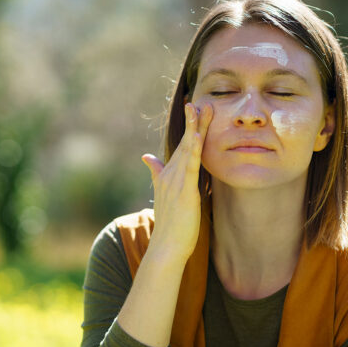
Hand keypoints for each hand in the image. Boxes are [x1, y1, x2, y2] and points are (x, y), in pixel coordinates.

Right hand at [141, 102, 212, 261]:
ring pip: (187, 150)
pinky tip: (197, 136)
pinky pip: (190, 166)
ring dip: (194, 128)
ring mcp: (176, 182)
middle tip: (198, 101)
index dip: (187, 128)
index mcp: (168, 176)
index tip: (192, 109)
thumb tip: (146, 157)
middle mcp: (170, 175)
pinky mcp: (184, 191)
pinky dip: (193, 150)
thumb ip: (156, 174)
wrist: (167, 245)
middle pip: (183, 143)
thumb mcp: (164, 196)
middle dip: (192, 122)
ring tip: (200, 109)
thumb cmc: (170, 225)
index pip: (180, 147)